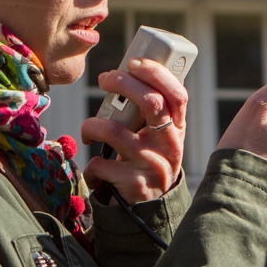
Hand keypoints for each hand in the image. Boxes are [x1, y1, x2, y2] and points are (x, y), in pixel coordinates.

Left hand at [80, 57, 186, 203]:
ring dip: (92, 125)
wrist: (152, 204)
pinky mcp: (135, 184)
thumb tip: (127, 72)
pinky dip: (92, 165)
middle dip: (123, 83)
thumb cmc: (148, 156)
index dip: (155, 73)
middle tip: (105, 79)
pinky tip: (96, 170)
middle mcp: (170, 144)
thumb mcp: (158, 133)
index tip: (133, 62)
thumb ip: (151, 110)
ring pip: (114, 131)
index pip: (176, 93)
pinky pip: (102, 164)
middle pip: (151, 103)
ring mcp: (153, 164)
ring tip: (89, 130)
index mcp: (177, 127)